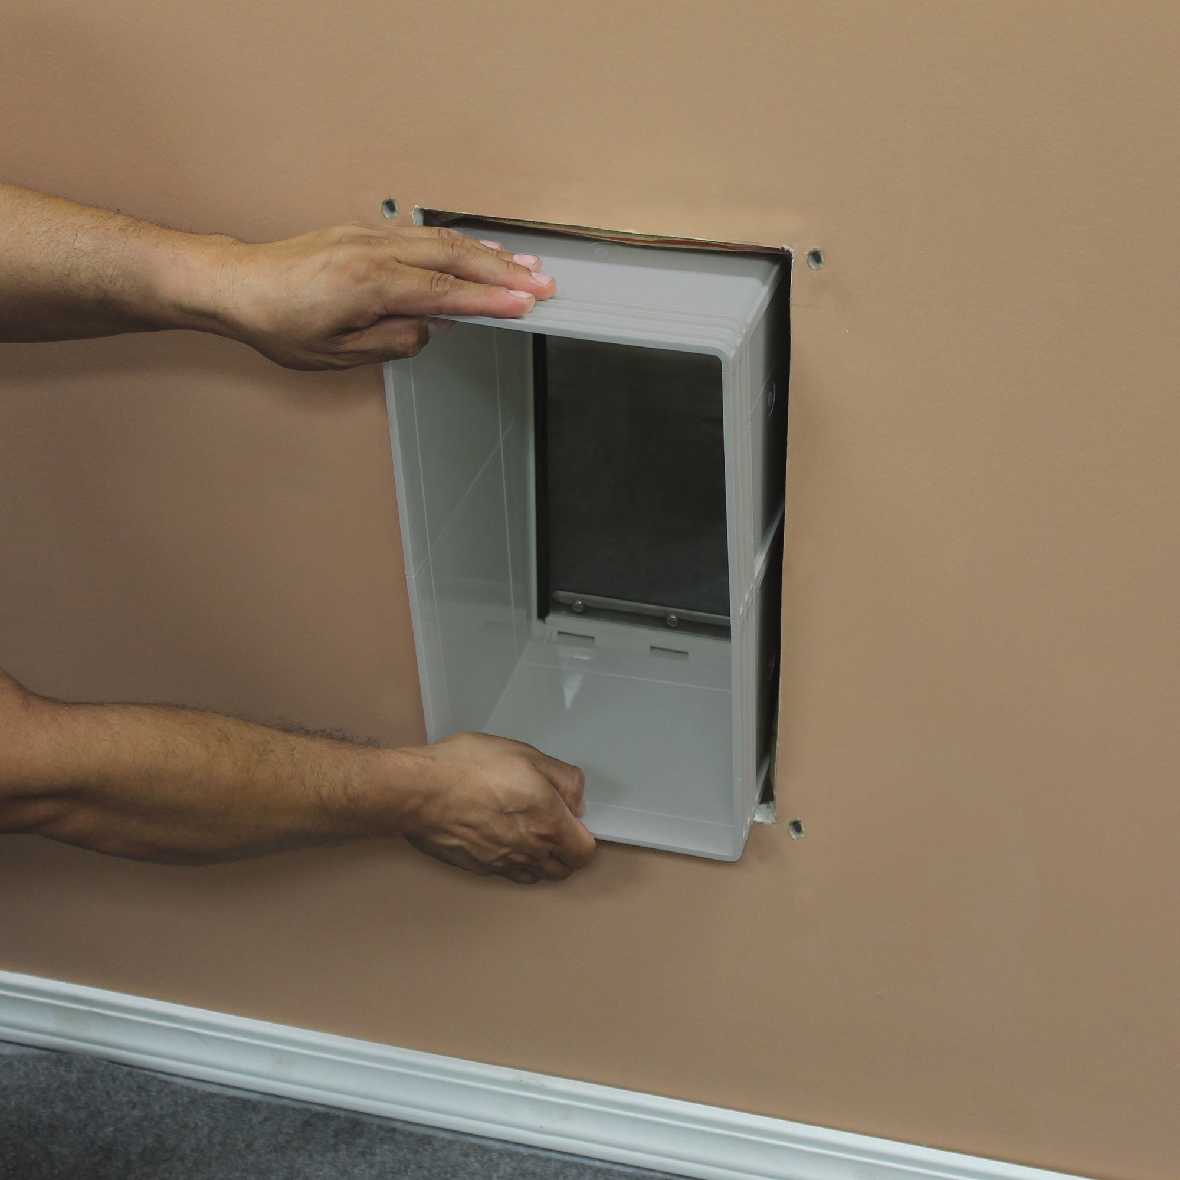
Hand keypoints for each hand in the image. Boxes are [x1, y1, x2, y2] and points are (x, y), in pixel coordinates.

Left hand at [214, 225, 555, 369]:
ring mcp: (368, 237)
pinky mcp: (364, 235)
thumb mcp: (336, 355)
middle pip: (454, 257)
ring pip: (441, 240)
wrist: (236, 285)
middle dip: (503, 271)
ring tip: (523, 265)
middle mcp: (372, 252)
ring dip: (486, 254)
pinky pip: (421, 235)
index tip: (524, 304)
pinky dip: (456, 244)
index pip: (445, 293)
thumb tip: (428, 331)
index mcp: (368, 285)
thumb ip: (392, 342)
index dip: (489, 300)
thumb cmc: (277, 322)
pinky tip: (476, 252)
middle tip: (542, 283)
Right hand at [398, 733, 595, 884]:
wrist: (419, 791)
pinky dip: (515, 863)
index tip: (571, 817)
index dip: (583, 834)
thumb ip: (564, 779)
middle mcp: (530, 852)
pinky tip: (503, 838)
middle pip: (564, 869)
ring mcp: (503, 864)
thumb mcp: (526, 755)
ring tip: (528, 831)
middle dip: (565, 850)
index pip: (585, 852)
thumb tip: (577, 801)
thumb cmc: (470, 767)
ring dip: (541, 860)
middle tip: (552, 823)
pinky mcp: (479, 869)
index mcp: (548, 824)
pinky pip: (509, 874)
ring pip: (537, 875)